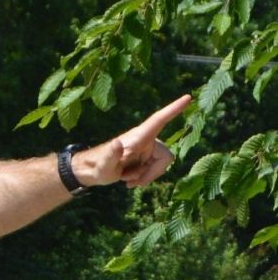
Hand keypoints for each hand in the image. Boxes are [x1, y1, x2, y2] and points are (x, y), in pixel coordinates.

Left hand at [73, 94, 190, 187]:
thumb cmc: (96, 168)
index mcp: (138, 137)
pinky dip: (145, 177)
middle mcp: (145, 139)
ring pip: (161, 165)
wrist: (91, 172)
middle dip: (151, 173)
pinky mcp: (146, 156)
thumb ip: (110, 156)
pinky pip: (156, 169)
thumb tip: (117, 142)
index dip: (173, 109)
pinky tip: (129, 181)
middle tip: (129, 182)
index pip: (158, 120)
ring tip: (126, 179)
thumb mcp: (103, 167)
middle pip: (165, 158)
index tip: (188, 97)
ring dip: (145, 176)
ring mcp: (147, 147)